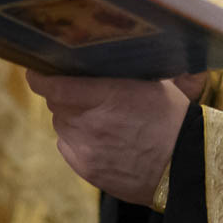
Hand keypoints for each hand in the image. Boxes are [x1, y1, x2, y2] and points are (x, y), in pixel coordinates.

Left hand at [25, 71, 195, 205]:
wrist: (185, 166)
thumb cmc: (173, 119)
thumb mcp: (153, 83)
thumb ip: (118, 72)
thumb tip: (96, 54)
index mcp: (108, 94)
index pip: (53, 84)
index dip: (40, 76)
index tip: (37, 70)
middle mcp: (91, 121)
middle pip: (55, 102)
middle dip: (63, 95)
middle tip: (81, 92)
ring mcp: (87, 148)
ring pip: (60, 123)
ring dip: (71, 117)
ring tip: (97, 118)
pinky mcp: (86, 169)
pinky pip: (66, 146)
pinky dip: (75, 139)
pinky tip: (98, 138)